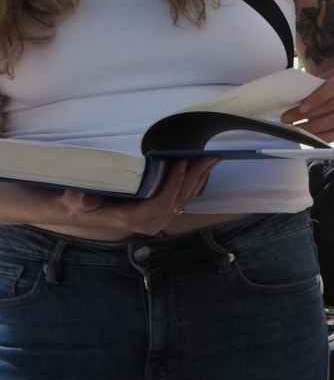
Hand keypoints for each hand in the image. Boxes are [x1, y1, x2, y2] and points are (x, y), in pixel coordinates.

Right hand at [52, 160, 218, 236]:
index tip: (180, 163)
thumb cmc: (80, 202)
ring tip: (211, 158)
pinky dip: (194, 183)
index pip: (161, 203)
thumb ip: (79, 201)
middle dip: (195, 178)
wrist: (81, 211)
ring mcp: (158, 219)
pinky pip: (183, 198)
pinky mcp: (161, 212)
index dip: (173, 184)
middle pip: (179, 200)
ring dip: (199, 178)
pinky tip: (203, 169)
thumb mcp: (75, 201)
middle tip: (207, 156)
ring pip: (185, 199)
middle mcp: (150, 222)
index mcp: (134, 219)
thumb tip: (82, 199)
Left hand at [285, 64, 333, 142]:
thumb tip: (292, 99)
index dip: (317, 98)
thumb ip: (315, 85)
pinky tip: (315, 137)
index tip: (301, 108)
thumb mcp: (329, 77)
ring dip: (316, 128)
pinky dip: (328, 136)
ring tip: (300, 129)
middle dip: (309, 116)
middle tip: (291, 120)